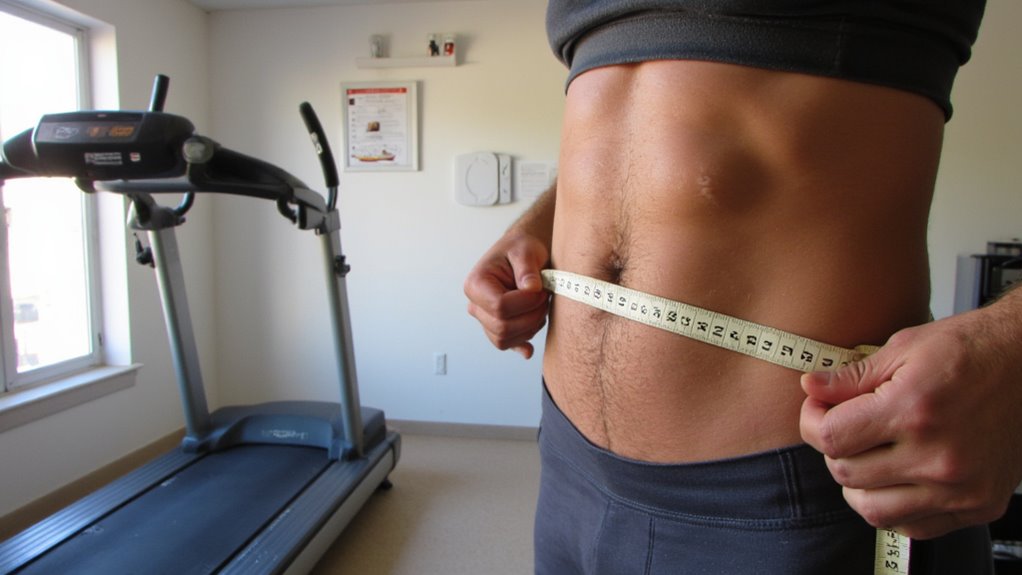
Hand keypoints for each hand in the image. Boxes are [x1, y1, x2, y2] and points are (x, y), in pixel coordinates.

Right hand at [464, 231, 550, 358]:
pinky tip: (529, 348)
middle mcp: (475, 305)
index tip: (541, 290)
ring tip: (540, 304)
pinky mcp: (496, 328)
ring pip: (505, 339)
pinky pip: (506, 344)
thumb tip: (531, 289)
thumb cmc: (522, 249)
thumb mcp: (526, 250)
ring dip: (531, 326)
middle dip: (531, 316)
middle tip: (545, 297)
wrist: (524, 254)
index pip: (500, 307)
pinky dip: (521, 343)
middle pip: (502, 328)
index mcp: (476, 284)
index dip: (527, 303)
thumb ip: (527, 268)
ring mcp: (484, 319)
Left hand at [800, 307, 1021, 538]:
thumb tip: (809, 389)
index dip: (811, 422)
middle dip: (833, 449)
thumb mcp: (903, 348)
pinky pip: (914, 525)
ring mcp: (960, 487)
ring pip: (873, 510)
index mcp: (913, 410)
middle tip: (846, 427)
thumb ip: (850, 377)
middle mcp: (938, 456)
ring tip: (868, 455)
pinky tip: (897, 478)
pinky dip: (894, 507)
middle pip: (846, 474)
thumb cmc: (968, 350)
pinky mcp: (979, 505)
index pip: (830, 437)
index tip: (818, 409)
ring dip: (858, 485)